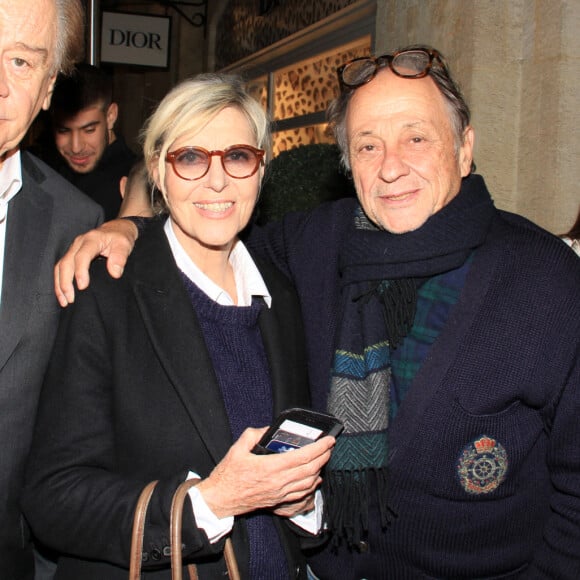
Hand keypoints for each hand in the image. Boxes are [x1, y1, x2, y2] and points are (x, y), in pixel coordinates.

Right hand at [54, 219, 138, 305]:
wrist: (117, 228)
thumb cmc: (121, 237)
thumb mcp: (124, 244)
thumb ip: (120, 258)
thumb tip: (115, 273)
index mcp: (91, 239)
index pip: (82, 256)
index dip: (80, 271)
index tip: (82, 287)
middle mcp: (79, 243)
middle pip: (66, 263)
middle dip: (65, 282)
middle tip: (70, 299)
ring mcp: (73, 248)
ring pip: (60, 266)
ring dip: (60, 284)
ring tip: (64, 301)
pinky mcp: (72, 254)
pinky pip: (62, 267)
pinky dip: (60, 281)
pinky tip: (62, 293)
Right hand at [196, 427, 334, 518]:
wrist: (221, 499)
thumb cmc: (228, 475)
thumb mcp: (237, 448)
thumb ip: (253, 434)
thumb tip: (267, 429)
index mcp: (271, 467)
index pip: (303, 456)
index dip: (320, 448)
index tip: (329, 440)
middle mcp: (279, 482)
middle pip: (311, 469)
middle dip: (324, 456)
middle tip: (330, 446)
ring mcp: (280, 493)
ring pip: (309, 482)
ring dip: (320, 469)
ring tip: (324, 458)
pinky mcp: (279, 500)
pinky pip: (302, 493)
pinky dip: (312, 484)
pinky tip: (315, 478)